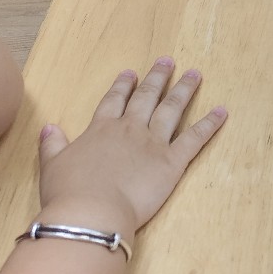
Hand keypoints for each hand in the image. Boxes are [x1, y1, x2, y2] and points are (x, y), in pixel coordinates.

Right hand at [35, 58, 226, 238]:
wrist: (92, 212)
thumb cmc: (69, 193)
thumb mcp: (53, 167)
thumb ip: (53, 145)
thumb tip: (49, 127)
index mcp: (102, 130)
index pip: (114, 101)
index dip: (123, 86)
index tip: (130, 73)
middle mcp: (130, 129)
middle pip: (146, 97)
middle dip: (157, 78)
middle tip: (168, 61)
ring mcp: (153, 142)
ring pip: (172, 109)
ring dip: (184, 90)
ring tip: (195, 73)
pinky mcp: (172, 160)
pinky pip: (195, 138)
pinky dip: (210, 124)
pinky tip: (222, 111)